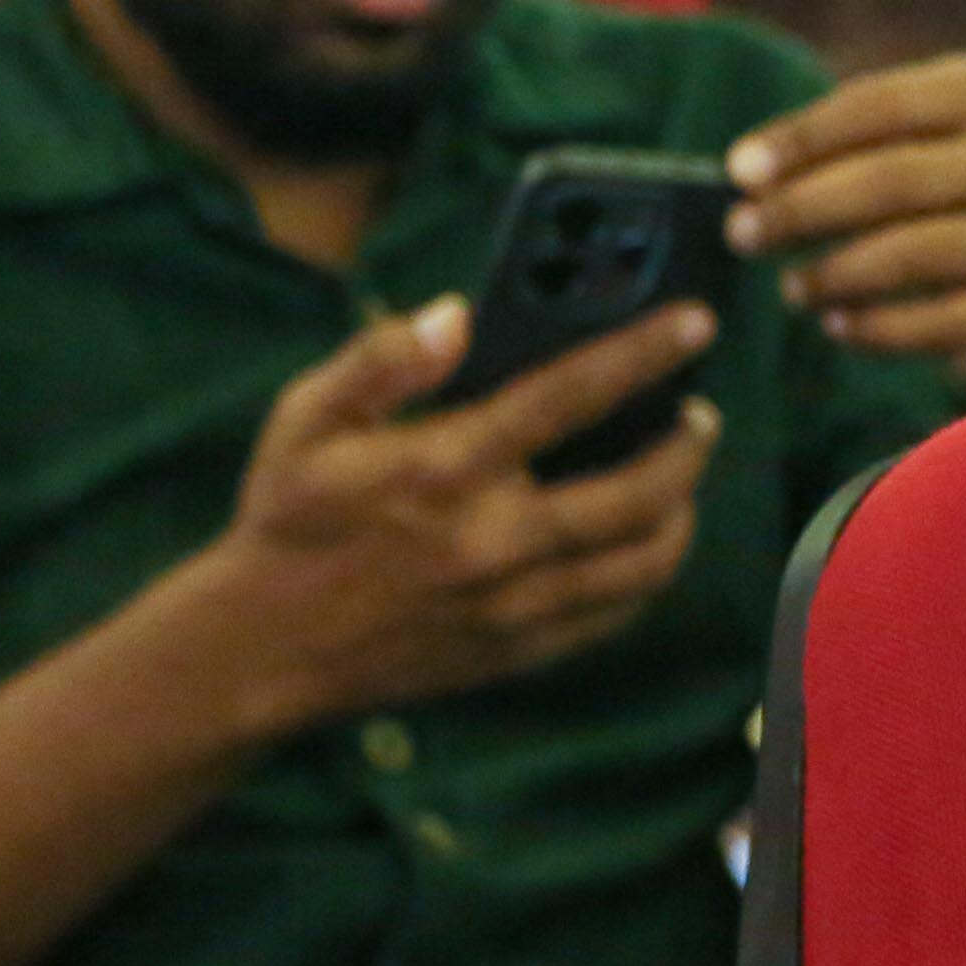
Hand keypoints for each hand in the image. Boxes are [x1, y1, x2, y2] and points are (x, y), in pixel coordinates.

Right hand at [195, 295, 718, 731]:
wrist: (264, 647)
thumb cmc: (288, 519)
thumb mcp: (306, 420)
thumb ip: (381, 360)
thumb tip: (456, 314)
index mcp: (444, 469)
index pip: (567, 396)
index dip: (640, 352)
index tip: (695, 323)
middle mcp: (494, 539)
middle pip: (639, 492)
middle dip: (689, 447)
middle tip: (701, 416)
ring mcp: (517, 603)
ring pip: (646, 560)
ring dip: (684, 511)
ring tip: (683, 478)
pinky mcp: (524, 650)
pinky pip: (619, 611)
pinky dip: (649, 571)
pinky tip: (646, 538)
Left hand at [728, 52, 965, 396]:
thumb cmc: (957, 215)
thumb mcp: (921, 157)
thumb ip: (849, 150)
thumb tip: (749, 173)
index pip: (879, 104)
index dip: (802, 137)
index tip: (737, 171)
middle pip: (890, 178)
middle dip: (802, 208)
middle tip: (742, 234)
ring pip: (912, 251)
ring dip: (832, 274)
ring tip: (790, 289)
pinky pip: (939, 320)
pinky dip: (876, 328)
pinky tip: (839, 328)